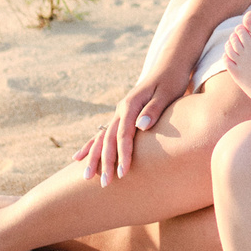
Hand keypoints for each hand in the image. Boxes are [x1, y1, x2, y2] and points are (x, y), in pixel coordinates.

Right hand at [79, 63, 189, 185]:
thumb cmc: (172, 81)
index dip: (123, 154)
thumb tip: (140, 126)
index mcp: (130, 104)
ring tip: (85, 177)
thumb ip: (154, 110)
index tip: (123, 172)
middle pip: (108, 139)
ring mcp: (119, 113)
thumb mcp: (167, 94)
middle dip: (105, 162)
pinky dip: (91, 146)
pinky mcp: (122, 116)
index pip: (124, 134)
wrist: (169, 67)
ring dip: (94, 158)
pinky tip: (79, 158)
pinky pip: (103, 134)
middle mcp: (121, 109)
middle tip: (104, 184)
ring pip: (102, 138)